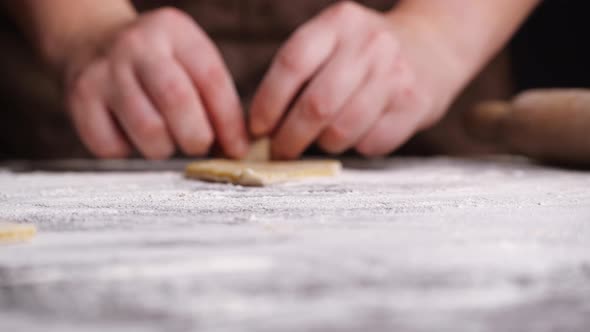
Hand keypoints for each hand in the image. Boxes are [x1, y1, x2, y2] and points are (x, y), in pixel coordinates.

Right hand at [65, 8, 248, 158]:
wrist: (91, 39)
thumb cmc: (157, 62)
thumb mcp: (188, 58)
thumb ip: (215, 96)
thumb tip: (237, 148)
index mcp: (174, 31)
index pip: (212, 80)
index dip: (229, 122)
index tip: (237, 148)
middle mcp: (137, 45)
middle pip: (177, 101)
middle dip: (197, 137)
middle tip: (198, 145)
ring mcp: (104, 70)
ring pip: (148, 130)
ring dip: (164, 148)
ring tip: (165, 140)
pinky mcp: (80, 99)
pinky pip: (112, 146)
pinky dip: (128, 151)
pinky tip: (131, 135)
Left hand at [249, 2, 460, 158]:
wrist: (433, 46)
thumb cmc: (366, 53)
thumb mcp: (334, 41)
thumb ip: (300, 73)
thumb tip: (261, 127)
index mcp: (339, 22)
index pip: (292, 64)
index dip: (268, 102)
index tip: (258, 128)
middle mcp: (369, 44)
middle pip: (316, 104)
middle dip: (289, 137)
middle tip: (280, 150)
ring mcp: (396, 74)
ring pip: (341, 130)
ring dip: (322, 144)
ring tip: (321, 140)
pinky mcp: (414, 104)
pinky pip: (370, 143)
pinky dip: (355, 146)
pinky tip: (358, 133)